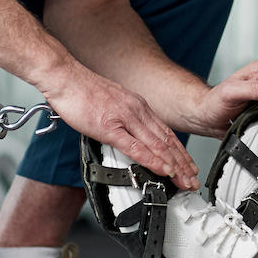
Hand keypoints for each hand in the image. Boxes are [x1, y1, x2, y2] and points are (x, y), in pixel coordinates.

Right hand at [41, 66, 200, 189]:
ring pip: (157, 145)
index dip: (180, 153)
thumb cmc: (83, 91)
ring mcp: (125, 118)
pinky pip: (135, 146)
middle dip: (182, 164)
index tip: (188, 168)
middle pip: (167, 141)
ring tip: (184, 180)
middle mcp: (137, 111)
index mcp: (139, 106)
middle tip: (193, 181)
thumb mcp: (114, 104)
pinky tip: (162, 170)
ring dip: (174, 165)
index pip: (166, 134)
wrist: (65, 77)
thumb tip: (132, 135)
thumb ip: (126, 119)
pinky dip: (152, 160)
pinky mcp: (109, 127)